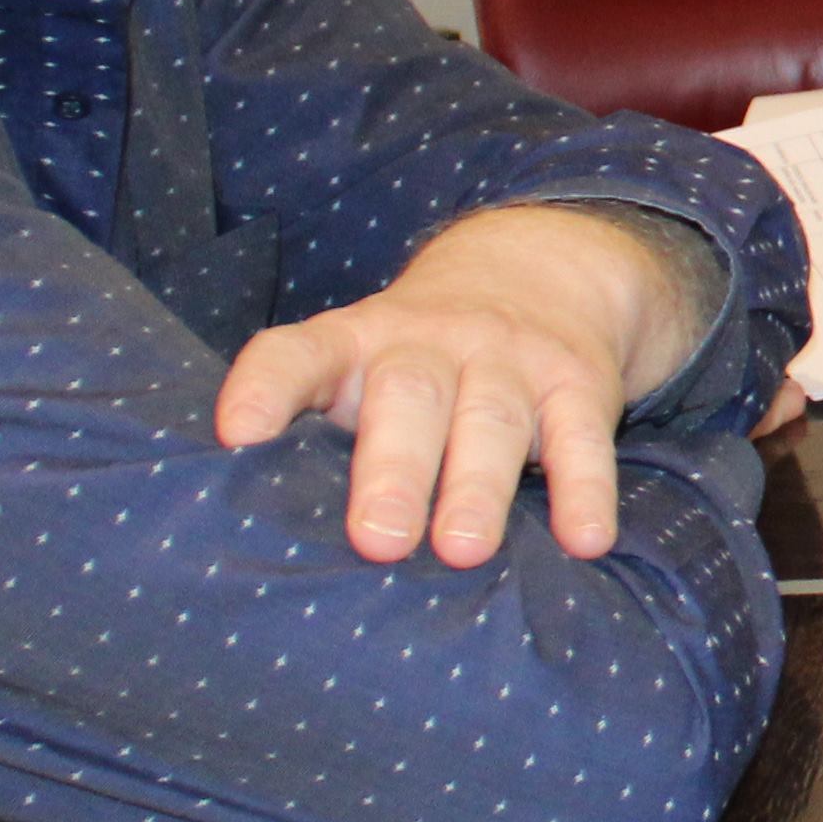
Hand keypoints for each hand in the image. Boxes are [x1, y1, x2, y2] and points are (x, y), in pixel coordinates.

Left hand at [213, 204, 714, 566]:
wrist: (541, 272)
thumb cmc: (416, 359)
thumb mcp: (359, 366)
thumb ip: (318, 433)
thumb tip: (254, 547)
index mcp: (356, 341)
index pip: (298, 353)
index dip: (266, 388)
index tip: (236, 433)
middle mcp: (429, 342)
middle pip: (406, 396)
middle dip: (391, 470)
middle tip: (376, 540)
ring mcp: (508, 359)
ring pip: (490, 419)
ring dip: (476, 486)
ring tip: (462, 549)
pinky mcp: (577, 384)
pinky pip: (582, 438)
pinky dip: (586, 490)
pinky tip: (585, 540)